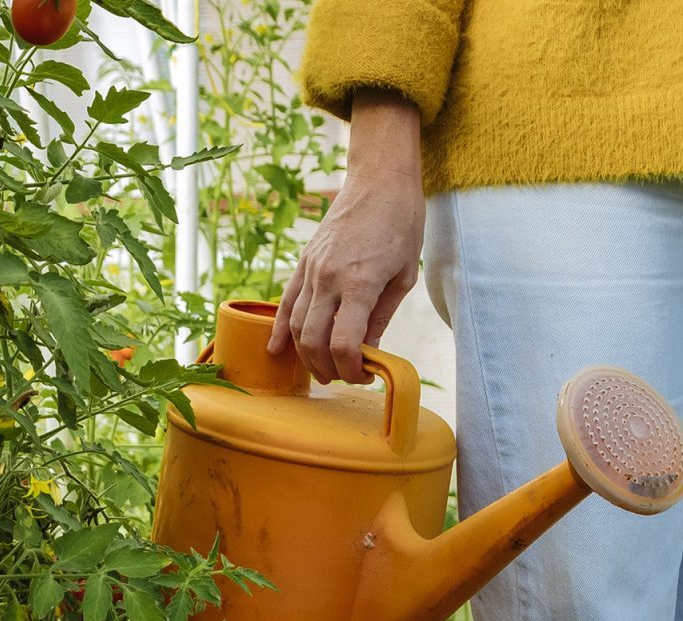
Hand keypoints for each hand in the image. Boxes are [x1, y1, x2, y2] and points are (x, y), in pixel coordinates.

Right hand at [270, 89, 424, 384]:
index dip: (352, 369)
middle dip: (327, 368)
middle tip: (342, 377)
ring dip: (305, 355)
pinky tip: (278, 349)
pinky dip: (280, 329)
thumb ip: (381, 317)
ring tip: (321, 369)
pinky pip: (285, 301)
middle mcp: (329, 279)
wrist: (379, 181)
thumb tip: (369, 351)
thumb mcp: (403, 276)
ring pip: (295, 325)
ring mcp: (311, 269)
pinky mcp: (303, 261)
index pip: (344, 344)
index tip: (364, 375)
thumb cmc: (401, 225)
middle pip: (314, 341)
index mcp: (360, 284)